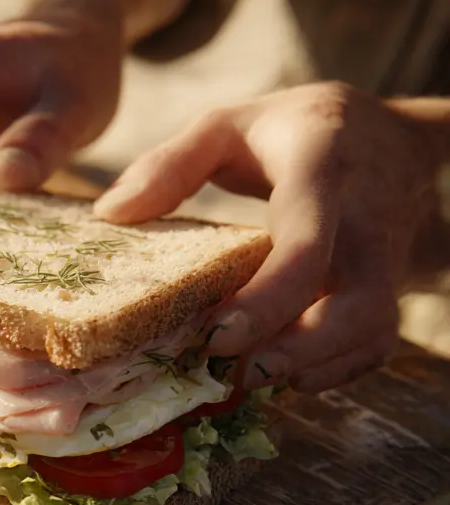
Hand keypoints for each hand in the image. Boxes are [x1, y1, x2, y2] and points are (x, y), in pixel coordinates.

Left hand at [93, 82, 438, 392]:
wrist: (393, 138)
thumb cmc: (293, 132)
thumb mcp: (230, 125)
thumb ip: (171, 162)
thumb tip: (110, 212)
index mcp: (322, 172)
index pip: (308, 244)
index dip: (267, 299)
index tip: (215, 337)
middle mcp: (365, 220)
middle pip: (359, 301)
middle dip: (300, 349)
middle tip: (235, 374)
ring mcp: (384, 258)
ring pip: (375, 327)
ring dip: (316, 364)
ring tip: (250, 379)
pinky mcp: (388, 286)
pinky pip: (378, 341)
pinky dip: (336, 369)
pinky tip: (287, 376)